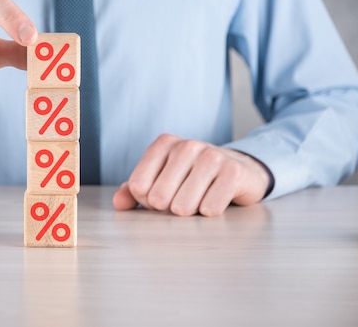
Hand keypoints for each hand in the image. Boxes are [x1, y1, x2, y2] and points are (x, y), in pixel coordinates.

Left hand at [112, 134, 269, 215]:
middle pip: (159, 199)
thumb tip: (118, 204)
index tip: (163, 195)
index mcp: (164, 144)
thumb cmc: (192, 178)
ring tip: (200, 198)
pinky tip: (217, 198)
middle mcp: (186, 146)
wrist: (239, 171)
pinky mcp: (233, 171)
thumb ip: (135, 191)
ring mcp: (211, 155)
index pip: (138, 186)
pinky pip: (209, 209)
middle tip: (184, 199)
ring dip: (190, 213)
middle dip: (169, 209)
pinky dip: (210, 212)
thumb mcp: (161, 179)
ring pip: (183, 206)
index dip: (147, 201)